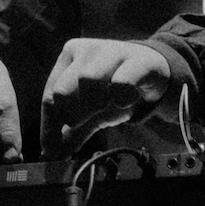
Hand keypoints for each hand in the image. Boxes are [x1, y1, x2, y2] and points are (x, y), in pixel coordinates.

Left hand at [40, 38, 171, 158]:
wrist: (154, 73)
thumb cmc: (116, 89)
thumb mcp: (90, 111)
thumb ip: (71, 132)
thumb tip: (51, 156)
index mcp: (69, 57)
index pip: (50, 96)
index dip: (49, 128)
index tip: (52, 151)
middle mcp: (86, 50)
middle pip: (63, 89)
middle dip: (71, 116)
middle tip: (82, 124)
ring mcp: (112, 52)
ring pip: (88, 80)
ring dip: (94, 105)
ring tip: (105, 109)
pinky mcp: (138, 61)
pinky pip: (122, 81)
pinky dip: (120, 98)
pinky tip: (124, 103)